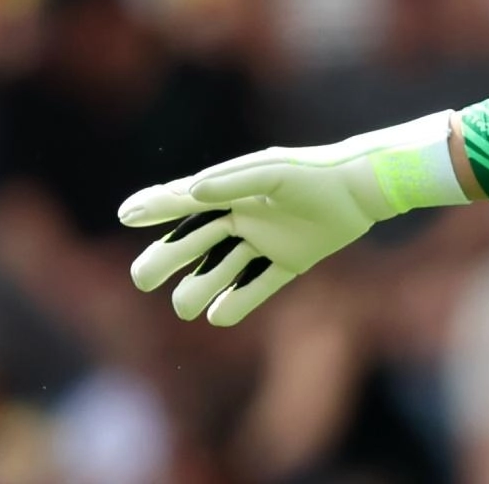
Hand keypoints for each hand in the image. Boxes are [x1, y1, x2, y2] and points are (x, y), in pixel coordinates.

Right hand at [118, 112, 468, 325]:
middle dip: (165, 260)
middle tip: (143, 278)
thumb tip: (189, 192)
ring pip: (220, 270)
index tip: (125, 215)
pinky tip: (218, 315)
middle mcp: (243, 217)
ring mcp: (265, 242)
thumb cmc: (315, 173)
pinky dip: (238, 302)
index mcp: (233, 191)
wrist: (362, 189)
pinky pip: (257, 286)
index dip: (155, 208)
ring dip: (198, 289)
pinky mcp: (290, 261)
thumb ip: (231, 181)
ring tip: (186, 306)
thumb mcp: (272, 172)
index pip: (185, 202)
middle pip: (193, 243)